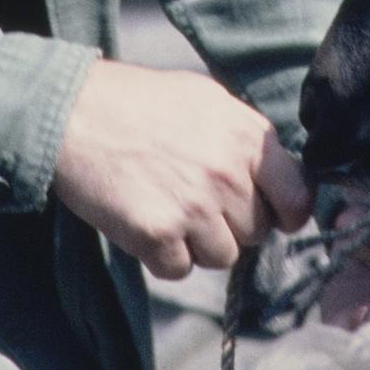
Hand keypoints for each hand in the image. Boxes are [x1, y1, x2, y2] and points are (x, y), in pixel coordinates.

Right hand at [52, 58, 310, 278]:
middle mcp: (228, 172)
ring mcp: (194, 205)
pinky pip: (179, 269)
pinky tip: (143, 221)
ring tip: (165, 206)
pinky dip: (161, 255)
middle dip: (230, 223)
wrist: (71, 112)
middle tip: (191, 197)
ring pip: (223, 256)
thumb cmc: (137, 101)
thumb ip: (244, 139)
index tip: (272, 215)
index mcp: (247, 136)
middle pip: (256, 231)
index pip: (298, 196)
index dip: (287, 212)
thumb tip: (276, 179)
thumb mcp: (206, 99)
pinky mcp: (157, 233)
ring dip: (197, 243)